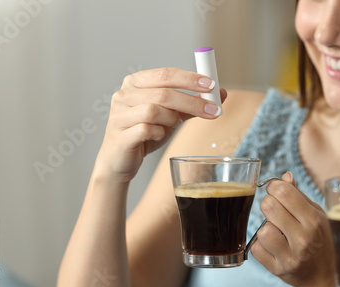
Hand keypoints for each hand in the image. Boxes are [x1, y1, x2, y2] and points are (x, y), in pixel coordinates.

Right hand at [94, 67, 226, 182]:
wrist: (120, 160)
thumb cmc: (145, 133)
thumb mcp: (171, 116)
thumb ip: (192, 104)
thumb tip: (220, 93)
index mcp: (136, 82)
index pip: (166, 74)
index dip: (189, 78)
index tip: (211, 85)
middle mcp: (124, 94)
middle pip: (163, 93)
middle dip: (192, 101)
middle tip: (213, 110)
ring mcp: (119, 114)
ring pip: (154, 110)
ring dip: (172, 119)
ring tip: (172, 125)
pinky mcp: (120, 135)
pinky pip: (146, 129)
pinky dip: (158, 133)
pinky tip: (158, 135)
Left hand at [252, 172, 334, 286]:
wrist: (322, 277)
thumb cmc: (319, 239)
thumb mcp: (316, 215)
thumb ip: (298, 196)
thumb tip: (285, 176)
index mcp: (314, 220)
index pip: (283, 191)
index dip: (274, 187)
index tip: (276, 191)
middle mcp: (303, 239)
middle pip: (268, 206)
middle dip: (268, 204)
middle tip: (275, 212)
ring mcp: (290, 256)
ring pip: (261, 229)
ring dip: (265, 228)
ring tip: (277, 232)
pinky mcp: (277, 270)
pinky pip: (256, 248)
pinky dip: (260, 245)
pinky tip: (273, 247)